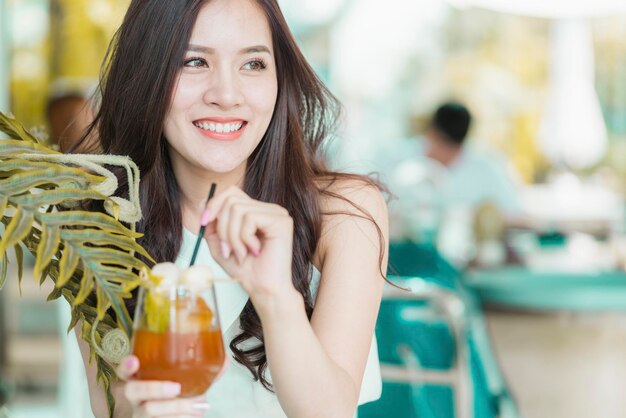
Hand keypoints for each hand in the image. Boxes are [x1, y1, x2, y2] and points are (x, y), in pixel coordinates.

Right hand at [116, 355, 209, 416]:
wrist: (176, 415)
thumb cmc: (178, 393)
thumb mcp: (188, 379)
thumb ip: (204, 368)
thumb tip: (224, 358)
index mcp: (142, 376)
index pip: (125, 368)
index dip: (126, 365)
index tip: (135, 360)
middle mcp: (136, 395)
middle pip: (132, 390)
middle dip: (154, 388)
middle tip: (176, 387)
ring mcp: (140, 412)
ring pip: (148, 410)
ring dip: (176, 407)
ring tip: (197, 405)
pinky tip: (194, 414)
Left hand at [202, 186, 299, 304]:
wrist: (262, 289)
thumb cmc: (245, 270)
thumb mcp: (220, 245)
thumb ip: (212, 224)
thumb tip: (204, 201)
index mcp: (257, 211)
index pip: (231, 193)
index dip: (214, 205)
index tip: (204, 224)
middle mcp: (269, 209)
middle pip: (231, 199)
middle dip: (222, 227)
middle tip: (227, 249)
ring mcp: (277, 213)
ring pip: (238, 209)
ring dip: (232, 236)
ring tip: (240, 253)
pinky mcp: (281, 221)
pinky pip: (250, 218)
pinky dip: (244, 237)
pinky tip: (254, 251)